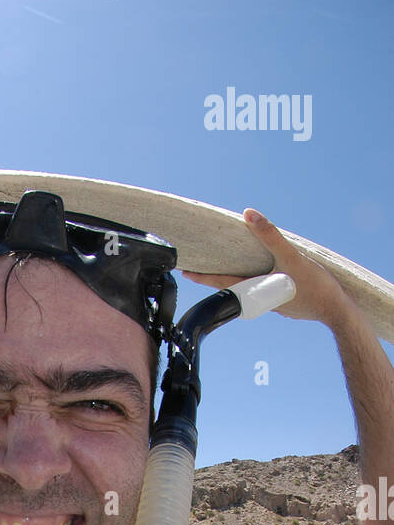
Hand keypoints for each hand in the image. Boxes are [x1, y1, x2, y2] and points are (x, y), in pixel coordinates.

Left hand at [182, 208, 352, 326]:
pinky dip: (259, 281)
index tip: (187, 273)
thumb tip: (248, 215)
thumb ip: (270, 235)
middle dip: (217, 277)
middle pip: (233, 287)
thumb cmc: (315, 286)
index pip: (223, 282)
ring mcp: (273, 302)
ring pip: (250, 289)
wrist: (336, 310)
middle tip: (202, 269)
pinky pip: (266, 290)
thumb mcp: (292, 256)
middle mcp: (260, 299)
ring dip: (239, 279)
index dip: (204, 277)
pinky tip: (266, 275)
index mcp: (256, 290)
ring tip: (233, 267)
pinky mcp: (284, 302)